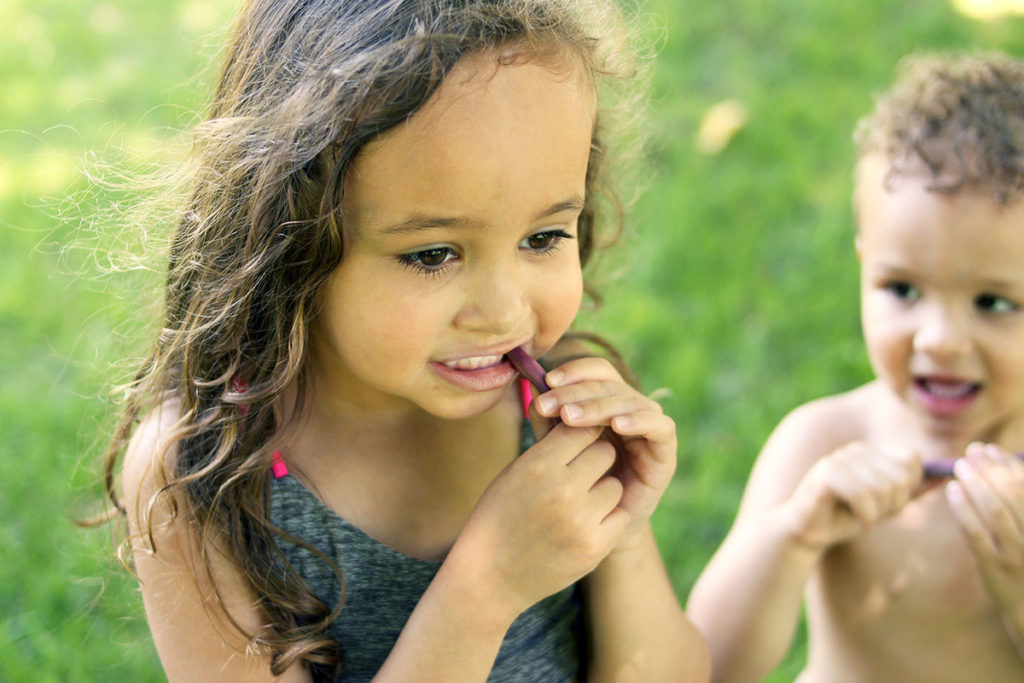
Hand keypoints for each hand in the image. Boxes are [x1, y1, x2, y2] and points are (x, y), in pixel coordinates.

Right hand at [451, 423, 629, 618]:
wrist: (489, 576)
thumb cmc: (498, 515)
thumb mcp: (514, 471)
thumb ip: (547, 444)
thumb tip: (573, 411)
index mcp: (538, 465)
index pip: (580, 427)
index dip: (580, 430)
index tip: (576, 437)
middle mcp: (563, 490)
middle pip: (604, 451)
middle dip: (594, 457)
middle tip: (580, 469)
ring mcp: (582, 521)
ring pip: (614, 484)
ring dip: (602, 488)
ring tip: (579, 500)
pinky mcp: (595, 547)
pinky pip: (619, 515)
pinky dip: (607, 516)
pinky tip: (587, 520)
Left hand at [532, 356, 677, 549]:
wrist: (592, 532)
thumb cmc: (571, 488)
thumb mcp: (556, 449)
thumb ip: (549, 420)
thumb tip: (535, 389)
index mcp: (606, 403)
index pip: (596, 372)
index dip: (575, 371)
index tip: (546, 381)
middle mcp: (630, 410)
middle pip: (611, 384)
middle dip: (578, 392)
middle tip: (551, 405)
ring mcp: (650, 429)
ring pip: (631, 401)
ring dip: (600, 406)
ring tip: (571, 417)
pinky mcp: (666, 452)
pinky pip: (660, 427)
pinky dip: (639, 421)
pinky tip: (617, 426)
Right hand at [779, 441, 922, 551]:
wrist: (807, 533)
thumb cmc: (847, 518)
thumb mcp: (887, 506)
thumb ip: (914, 491)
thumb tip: (947, 477)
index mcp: (871, 452)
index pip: (910, 460)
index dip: (907, 490)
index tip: (888, 505)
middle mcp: (856, 449)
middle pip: (900, 477)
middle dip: (893, 506)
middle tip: (873, 515)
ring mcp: (839, 459)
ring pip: (882, 488)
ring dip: (877, 514)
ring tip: (862, 518)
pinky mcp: (826, 474)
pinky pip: (862, 495)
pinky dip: (865, 516)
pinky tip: (856, 522)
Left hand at [946, 443, 1023, 624]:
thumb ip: (1017, 506)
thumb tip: (1000, 466)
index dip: (1009, 465)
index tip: (991, 449)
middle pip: (1014, 495)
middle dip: (991, 468)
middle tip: (972, 451)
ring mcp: (1018, 556)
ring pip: (997, 512)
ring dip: (977, 483)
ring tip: (960, 465)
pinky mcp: (994, 568)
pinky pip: (976, 534)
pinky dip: (963, 509)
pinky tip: (952, 490)